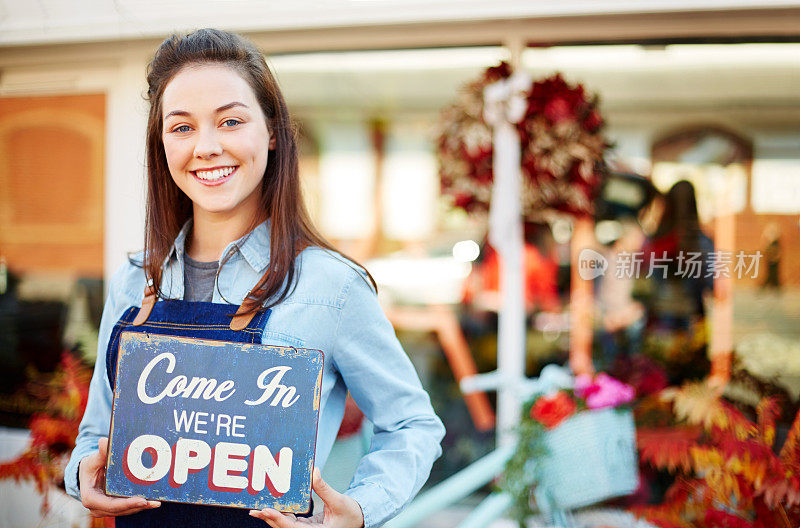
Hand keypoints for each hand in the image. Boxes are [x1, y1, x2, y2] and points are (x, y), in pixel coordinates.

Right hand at [79, 437, 160, 516]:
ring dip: (142, 507)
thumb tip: (103, 441)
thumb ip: (101, 453)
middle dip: (138, 506)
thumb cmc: (90, 466)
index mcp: (90, 498)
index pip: (110, 504)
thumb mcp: (93, 459)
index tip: (142, 501)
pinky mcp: (114, 507)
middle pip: (121, 510)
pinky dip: (139, 505)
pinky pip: (128, 508)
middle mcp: (98, 507)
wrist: (88, 474)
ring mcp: (106, 509)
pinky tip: (153, 501)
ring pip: (126, 511)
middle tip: (155, 502)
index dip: (126, 504)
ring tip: (156, 502)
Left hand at [249, 467, 363, 527]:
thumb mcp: (339, 500)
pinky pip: (291, 520)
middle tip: (255, 510)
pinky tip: (275, 504)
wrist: (358, 519)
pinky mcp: (306, 525)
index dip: (278, 519)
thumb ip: (324, 488)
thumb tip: (314, 471)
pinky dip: (283, 512)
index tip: (266, 510)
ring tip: (259, 508)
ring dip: (273, 516)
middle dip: (269, 518)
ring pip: (286, 524)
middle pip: (284, 527)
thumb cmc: (351, 514)